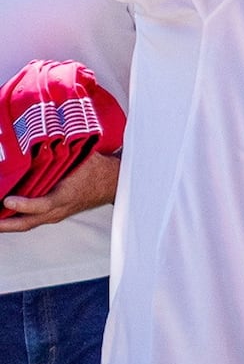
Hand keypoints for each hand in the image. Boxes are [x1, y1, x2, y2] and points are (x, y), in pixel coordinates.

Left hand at [0, 153, 119, 232]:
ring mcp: (57, 214)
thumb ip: (65, 151)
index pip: (43, 205)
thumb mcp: (84, 157)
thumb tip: (47, 139)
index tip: (7, 199)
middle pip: (27, 223)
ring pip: (27, 223)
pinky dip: (17, 217)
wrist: (113, 182)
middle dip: (4, 224)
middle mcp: (60, 209)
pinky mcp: (55, 213)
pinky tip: (6, 211)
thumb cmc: (99, 170)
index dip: (24, 204)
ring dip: (7, 222)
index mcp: (67, 195)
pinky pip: (32, 219)